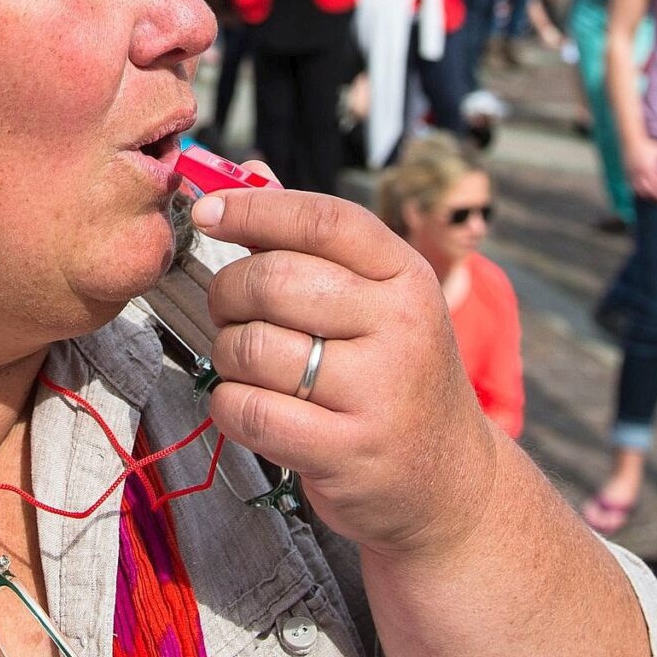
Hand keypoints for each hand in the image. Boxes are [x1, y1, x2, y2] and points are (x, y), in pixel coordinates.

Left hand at [193, 178, 498, 560]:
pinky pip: (250, 410)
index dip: (255, 209)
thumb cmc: (395, 376)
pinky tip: (247, 404)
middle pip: (274, 282)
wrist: (448, 483)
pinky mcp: (348, 452)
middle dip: (228, 292)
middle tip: (228, 309)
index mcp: (407, 278)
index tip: (208, 213)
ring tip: (245, 364)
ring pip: (252, 347)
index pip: (324, 221)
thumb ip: (313, 241)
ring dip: (226, 355)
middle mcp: (400, 328)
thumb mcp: (378, 302)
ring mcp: (378, 393)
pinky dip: (228, 404)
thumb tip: (249, 173)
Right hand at [623, 135, 656, 203]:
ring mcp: (636, 175)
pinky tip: (644, 196)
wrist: (630, 141)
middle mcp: (644, 173)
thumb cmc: (646, 145)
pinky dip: (640, 193)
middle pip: (655, 189)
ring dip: (652, 197)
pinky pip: (634, 188)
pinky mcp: (629, 175)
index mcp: (653, 167)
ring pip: (644, 191)